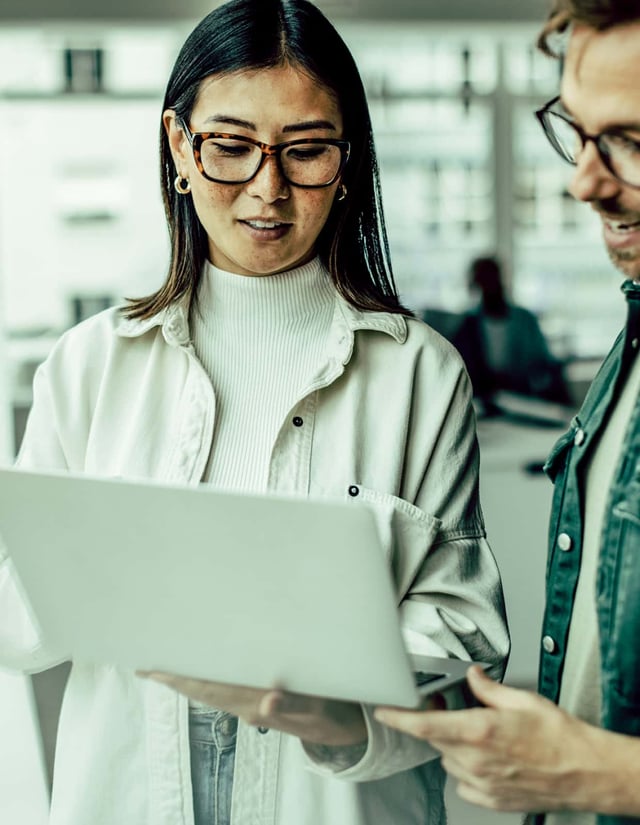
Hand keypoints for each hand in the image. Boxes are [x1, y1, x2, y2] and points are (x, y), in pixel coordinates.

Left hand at [139, 671, 365, 746]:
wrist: (344, 730)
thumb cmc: (331, 714)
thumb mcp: (319, 709)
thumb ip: (293, 705)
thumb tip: (267, 701)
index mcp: (255, 703)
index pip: (208, 689)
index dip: (180, 678)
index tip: (153, 669)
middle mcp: (247, 705)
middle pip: (202, 690)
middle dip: (174, 677)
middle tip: (145, 662)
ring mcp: (251, 704)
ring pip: (211, 689)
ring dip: (188, 678)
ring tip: (166, 664)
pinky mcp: (260, 701)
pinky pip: (226, 688)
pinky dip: (208, 678)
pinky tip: (203, 668)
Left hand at [374, 665, 639, 814]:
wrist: (586, 772)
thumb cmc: (560, 737)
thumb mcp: (522, 699)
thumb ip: (488, 688)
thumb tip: (472, 676)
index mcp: (479, 731)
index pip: (424, 725)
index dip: (398, 718)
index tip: (383, 711)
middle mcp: (475, 760)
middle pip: (435, 738)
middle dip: (437, 721)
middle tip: (452, 707)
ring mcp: (482, 783)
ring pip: (448, 759)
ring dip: (454, 744)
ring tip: (481, 734)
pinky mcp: (491, 800)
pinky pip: (463, 781)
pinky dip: (467, 767)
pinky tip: (488, 757)